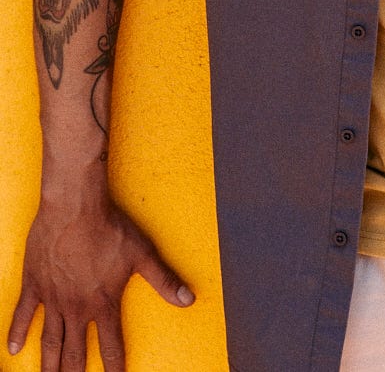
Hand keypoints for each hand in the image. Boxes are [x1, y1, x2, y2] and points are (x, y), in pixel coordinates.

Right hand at [7, 195, 193, 370]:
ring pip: (50, 340)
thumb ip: (164, 280)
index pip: (111, 346)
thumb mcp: (142, 254)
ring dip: (48, 365)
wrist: (75, 208)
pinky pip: (23, 314)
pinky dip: (17, 332)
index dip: (113, 368)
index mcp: (103, 303)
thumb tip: (188, 299)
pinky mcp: (35, 284)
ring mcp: (54, 298)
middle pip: (75, 352)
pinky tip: (13, 350)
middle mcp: (77, 307)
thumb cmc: (110, 228)